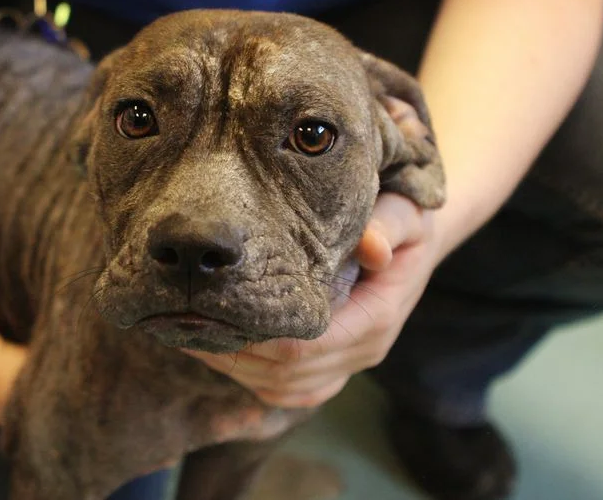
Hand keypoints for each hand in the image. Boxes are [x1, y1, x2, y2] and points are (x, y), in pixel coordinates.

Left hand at [184, 193, 438, 407]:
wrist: (414, 241)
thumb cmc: (401, 219)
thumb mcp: (404, 211)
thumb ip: (389, 226)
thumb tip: (372, 247)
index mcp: (377, 316)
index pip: (306, 346)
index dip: (256, 339)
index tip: (213, 317)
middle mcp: (364, 350)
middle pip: (286, 373)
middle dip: (234, 355)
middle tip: (188, 326)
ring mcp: (349, 364)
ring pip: (283, 388)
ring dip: (236, 370)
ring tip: (194, 339)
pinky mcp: (334, 368)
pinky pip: (289, 391)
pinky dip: (251, 379)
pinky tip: (220, 353)